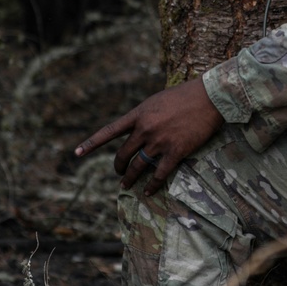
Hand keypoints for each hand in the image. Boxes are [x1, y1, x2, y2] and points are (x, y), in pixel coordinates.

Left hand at [74, 77, 223, 195]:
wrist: (209, 97)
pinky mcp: (175, 152)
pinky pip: (159, 174)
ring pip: (137, 167)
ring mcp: (159, 142)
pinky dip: (152, 185)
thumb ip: (146, 115)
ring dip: (130, 179)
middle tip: (119, 173)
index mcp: (139, 115)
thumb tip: (139, 127)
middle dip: (118, 167)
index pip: (109, 132)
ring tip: (127, 186)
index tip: (76, 153)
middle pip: (123, 154)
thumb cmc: (187, 95)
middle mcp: (145, 130)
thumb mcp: (159, 100)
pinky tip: (149, 191)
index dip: (91, 144)